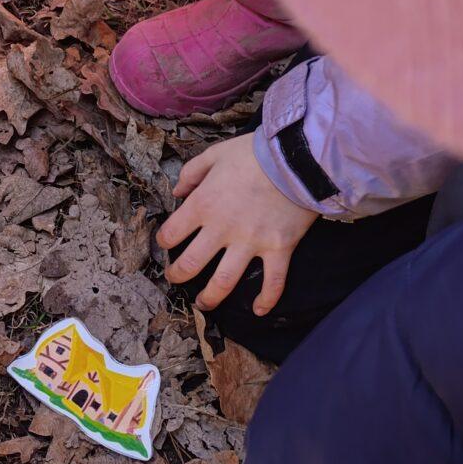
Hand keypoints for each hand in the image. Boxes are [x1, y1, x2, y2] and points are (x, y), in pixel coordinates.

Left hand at [157, 133, 316, 314]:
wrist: (298, 156)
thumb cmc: (254, 153)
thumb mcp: (215, 154)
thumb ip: (191, 172)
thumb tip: (177, 191)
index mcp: (203, 205)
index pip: (171, 233)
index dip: (164, 241)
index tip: (167, 244)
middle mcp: (222, 229)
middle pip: (191, 265)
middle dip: (178, 276)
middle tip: (176, 279)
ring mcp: (251, 242)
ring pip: (224, 282)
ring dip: (210, 297)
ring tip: (203, 304)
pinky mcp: (278, 249)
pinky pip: (273, 282)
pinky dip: (266, 300)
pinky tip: (258, 310)